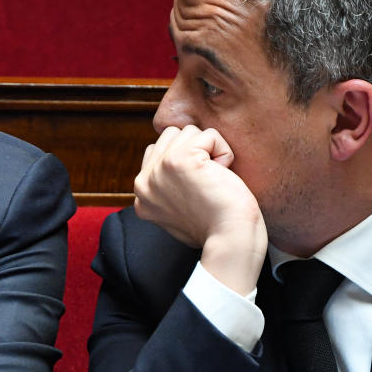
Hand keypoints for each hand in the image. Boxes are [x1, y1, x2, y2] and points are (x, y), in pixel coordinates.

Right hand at [133, 125, 266, 294]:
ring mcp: (160, 169)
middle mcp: (144, 181)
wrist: (230, 240)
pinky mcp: (181, 160)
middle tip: (207, 185)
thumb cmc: (215, 228)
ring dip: (210, 152)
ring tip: (214, 181)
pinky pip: (210, 135)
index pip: (158, 150)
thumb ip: (168, 185)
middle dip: (197, 152)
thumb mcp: (178, 209)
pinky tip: (222, 178)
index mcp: (141, 194)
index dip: (186, 162)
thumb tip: (174, 158)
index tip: (198, 190)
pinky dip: (224, 153)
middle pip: (173, 135)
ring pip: (190, 132)